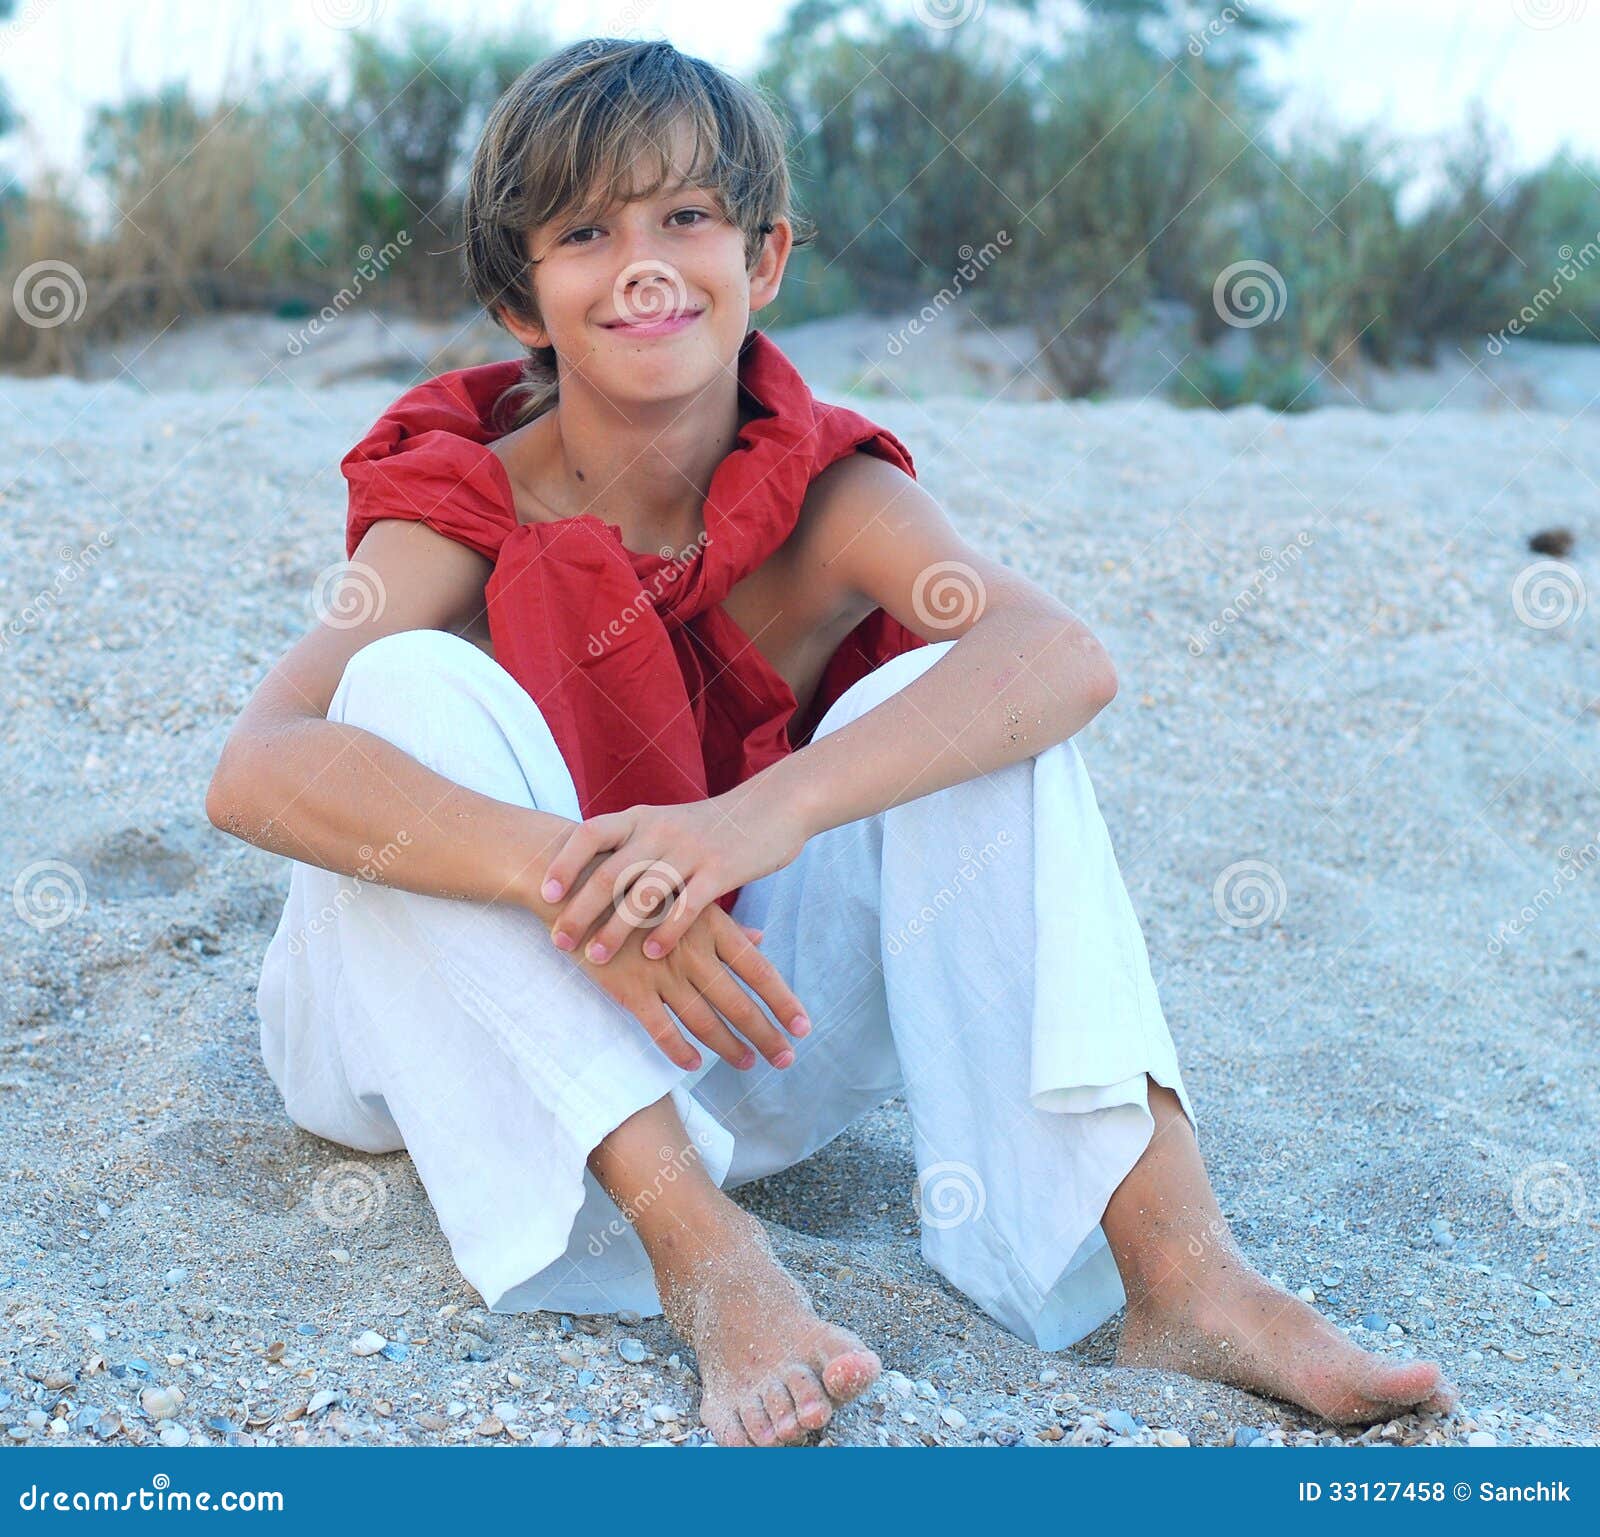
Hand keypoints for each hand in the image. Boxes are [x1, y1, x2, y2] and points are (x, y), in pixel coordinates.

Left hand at [540, 790, 810, 965]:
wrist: (772, 807)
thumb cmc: (709, 826)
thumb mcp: (664, 824)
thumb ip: (631, 845)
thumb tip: (586, 874)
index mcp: (641, 818)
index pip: (590, 834)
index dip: (565, 863)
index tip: (544, 895)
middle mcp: (660, 830)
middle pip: (609, 873)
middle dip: (579, 911)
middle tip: (558, 941)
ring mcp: (690, 850)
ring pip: (642, 894)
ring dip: (614, 929)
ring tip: (594, 957)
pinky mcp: (720, 870)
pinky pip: (685, 906)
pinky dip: (665, 933)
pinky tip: (651, 955)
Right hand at [570, 900, 809, 1072]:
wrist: (579, 883)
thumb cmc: (641, 887)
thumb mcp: (688, 896)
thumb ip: (727, 925)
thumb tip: (762, 938)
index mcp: (711, 926)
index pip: (758, 971)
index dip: (783, 1002)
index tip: (804, 1028)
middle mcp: (692, 952)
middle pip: (739, 1003)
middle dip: (766, 1035)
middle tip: (787, 1060)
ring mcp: (661, 972)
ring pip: (704, 1021)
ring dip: (730, 1047)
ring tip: (750, 1063)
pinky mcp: (628, 989)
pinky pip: (660, 1029)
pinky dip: (679, 1050)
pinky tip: (694, 1064)